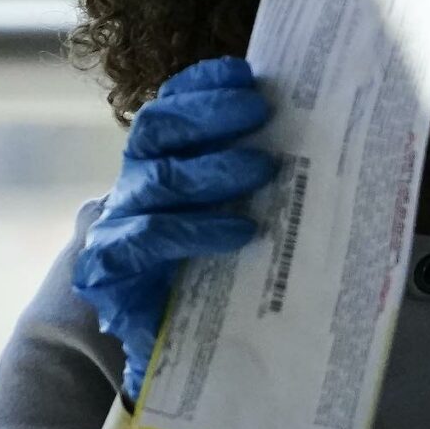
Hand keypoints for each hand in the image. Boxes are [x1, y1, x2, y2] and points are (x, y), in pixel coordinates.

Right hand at [73, 57, 277, 400]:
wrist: (173, 354)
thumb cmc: (213, 276)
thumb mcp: (238, 217)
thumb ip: (256, 176)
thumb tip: (320, 134)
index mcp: (159, 163)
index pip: (171, 106)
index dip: (202, 85)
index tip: (246, 74)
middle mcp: (132, 185)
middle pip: (158, 129)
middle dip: (210, 114)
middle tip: (260, 111)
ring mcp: (115, 225)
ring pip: (158, 180)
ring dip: (214, 169)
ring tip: (263, 169)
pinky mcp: (109, 270)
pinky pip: (150, 239)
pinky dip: (197, 230)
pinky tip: (240, 231)